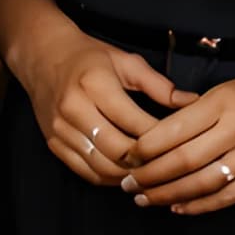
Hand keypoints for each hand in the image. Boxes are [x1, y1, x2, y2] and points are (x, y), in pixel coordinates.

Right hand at [12, 33, 182, 188]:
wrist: (42, 57)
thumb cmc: (90, 57)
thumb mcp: (126, 61)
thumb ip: (159, 85)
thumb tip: (193, 103)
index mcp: (95, 84)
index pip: (135, 123)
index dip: (161, 138)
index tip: (181, 143)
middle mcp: (74, 108)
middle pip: (118, 150)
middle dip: (146, 161)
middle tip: (168, 164)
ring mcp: (60, 129)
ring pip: (101, 166)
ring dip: (129, 174)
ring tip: (150, 173)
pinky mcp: (53, 143)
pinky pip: (85, 171)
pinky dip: (109, 178)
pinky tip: (126, 173)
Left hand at [118, 65, 234, 214]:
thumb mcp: (223, 91)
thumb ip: (190, 113)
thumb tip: (149, 138)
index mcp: (224, 102)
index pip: (174, 130)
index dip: (146, 148)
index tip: (127, 156)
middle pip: (184, 160)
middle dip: (150, 176)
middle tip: (128, 184)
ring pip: (202, 183)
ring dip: (168, 195)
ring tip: (145, 199)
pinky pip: (226, 197)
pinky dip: (199, 205)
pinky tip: (177, 207)